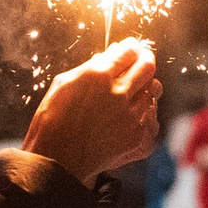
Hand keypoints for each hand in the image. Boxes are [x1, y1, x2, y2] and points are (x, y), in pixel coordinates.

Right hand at [22, 39, 160, 182]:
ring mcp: (131, 117)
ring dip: (144, 88)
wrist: (58, 160)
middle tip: (141, 62)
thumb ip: (91, 66)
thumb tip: (111, 54)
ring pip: (153, 92)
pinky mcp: (138, 137)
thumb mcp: (64, 84)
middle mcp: (119, 94)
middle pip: (148, 67)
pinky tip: (131, 115)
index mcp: (98, 76)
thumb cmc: (54, 120)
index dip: (132, 47)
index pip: (129, 51)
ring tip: (132, 91)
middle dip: (145, 61)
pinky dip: (144, 113)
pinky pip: (152, 117)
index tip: (131, 48)